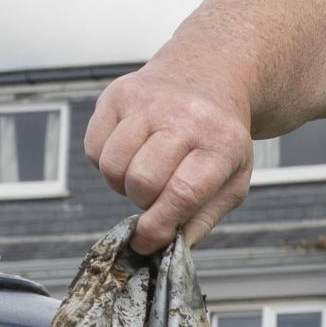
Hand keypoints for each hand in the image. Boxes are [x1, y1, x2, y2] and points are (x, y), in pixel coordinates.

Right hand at [85, 59, 257, 250]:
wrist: (208, 76)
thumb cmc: (218, 138)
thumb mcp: (232, 179)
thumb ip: (202, 219)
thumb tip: (165, 250)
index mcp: (221, 142)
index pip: (183, 193)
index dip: (159, 226)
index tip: (146, 241)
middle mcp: (184, 116)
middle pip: (142, 180)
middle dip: (143, 201)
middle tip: (156, 195)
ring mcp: (148, 101)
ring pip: (112, 165)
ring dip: (122, 183)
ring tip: (144, 173)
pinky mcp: (117, 94)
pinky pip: (93, 148)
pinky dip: (105, 162)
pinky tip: (130, 152)